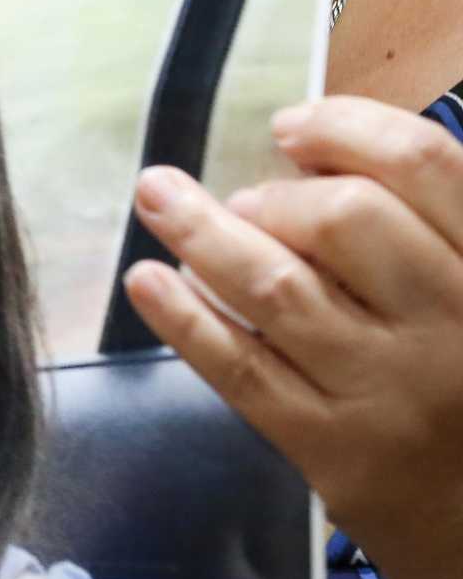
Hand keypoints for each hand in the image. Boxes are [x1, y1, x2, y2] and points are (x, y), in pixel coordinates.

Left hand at [123, 95, 462, 578]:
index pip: (424, 166)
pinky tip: (146, 281)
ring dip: (201, 232)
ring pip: (277, 287)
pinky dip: (186, 320)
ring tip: (157, 196)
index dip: (347, 128)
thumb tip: (311, 154)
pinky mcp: (337, 451)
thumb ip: (419, 229)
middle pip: (343, 218)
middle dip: (277, 196)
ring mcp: (392, 391)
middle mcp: (453, 326)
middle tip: (250, 204)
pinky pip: (245, 371)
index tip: (291, 127)